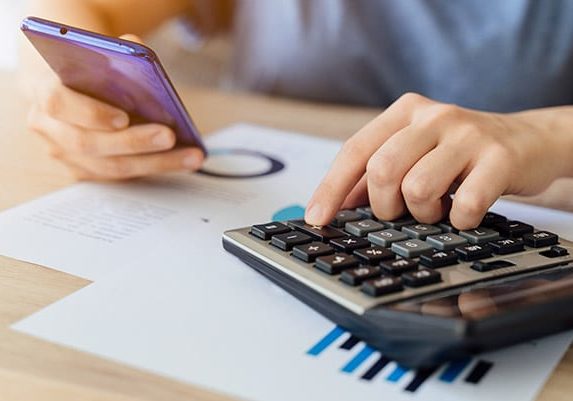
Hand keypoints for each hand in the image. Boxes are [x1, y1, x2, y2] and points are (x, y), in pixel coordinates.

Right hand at [25, 34, 203, 180]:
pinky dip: (155, 167)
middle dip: (133, 142)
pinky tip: (184, 160)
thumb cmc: (88, 69)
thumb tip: (138, 52)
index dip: (91, 113)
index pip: (58, 104)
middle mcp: (49, 128)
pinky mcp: (86, 171)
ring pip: (110, 167)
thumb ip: (113, 52)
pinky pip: (122, 176)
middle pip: (89, 143)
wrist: (69, 85)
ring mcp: (65, 154)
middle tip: (169, 136)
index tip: (123, 118)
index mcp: (45, 91)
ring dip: (155, 162)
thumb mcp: (96, 54)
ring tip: (191, 156)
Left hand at [306, 93, 567, 228]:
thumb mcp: (414, 153)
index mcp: (404, 112)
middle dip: (384, 205)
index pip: (355, 151)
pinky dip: (459, 220)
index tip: (317, 219)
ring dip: (423, 214)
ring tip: (437, 208)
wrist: (526, 142)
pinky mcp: (498, 158)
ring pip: (418, 188)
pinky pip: (465, 205)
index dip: (331, 188)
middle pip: (382, 170)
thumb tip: (336, 206)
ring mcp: (467, 135)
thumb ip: (376, 174)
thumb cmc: (459, 154)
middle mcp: (432, 116)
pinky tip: (464, 212)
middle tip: (400, 212)